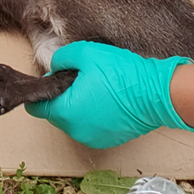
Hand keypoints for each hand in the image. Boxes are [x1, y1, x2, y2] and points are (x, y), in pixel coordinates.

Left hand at [24, 41, 193, 148]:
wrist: (157, 93)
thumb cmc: (122, 74)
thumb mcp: (85, 53)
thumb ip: (61, 58)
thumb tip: (54, 66)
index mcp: (66, 112)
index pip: (36, 108)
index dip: (41, 91)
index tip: (53, 79)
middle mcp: (76, 131)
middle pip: (56, 113)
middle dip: (63, 96)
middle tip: (80, 77)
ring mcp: (93, 138)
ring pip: (74, 119)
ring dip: (79, 105)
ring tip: (97, 87)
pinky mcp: (109, 140)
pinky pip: (91, 125)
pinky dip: (94, 114)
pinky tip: (108, 98)